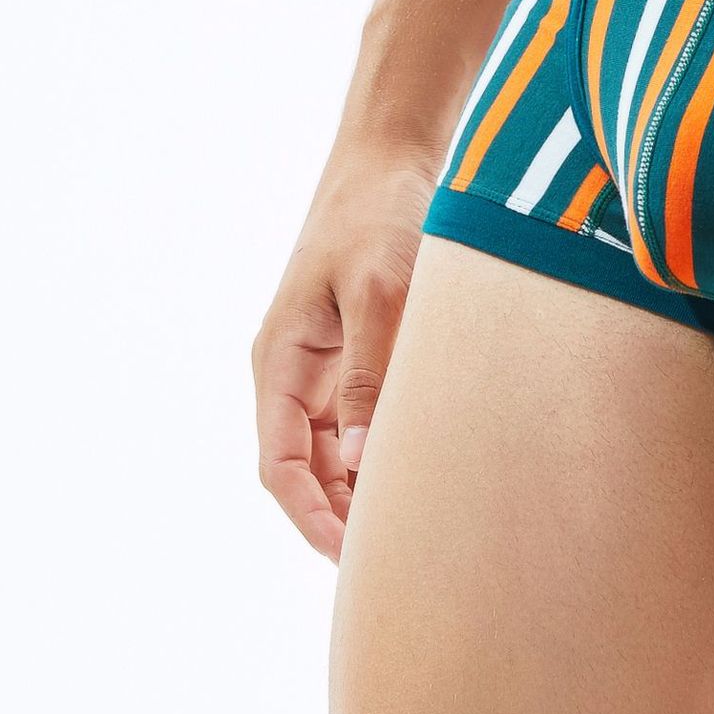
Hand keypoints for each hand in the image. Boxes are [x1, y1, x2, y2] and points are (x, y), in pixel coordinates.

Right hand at [252, 148, 435, 559]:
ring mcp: (329, 362)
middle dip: (344, 515)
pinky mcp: (363, 349)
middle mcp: (297, 371)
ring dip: (370, 485)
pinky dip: (391, 446)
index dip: (311, 517)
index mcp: (281, 362)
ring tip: (422, 525)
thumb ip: (371, 373)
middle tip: (402, 558)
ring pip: (341, 447)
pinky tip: (433, 467)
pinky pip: (369, 415)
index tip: (353, 558)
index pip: (281, 466)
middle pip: (310, 469)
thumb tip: (366, 461)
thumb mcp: (378, 291)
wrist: (391, 155)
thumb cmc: (378, 215)